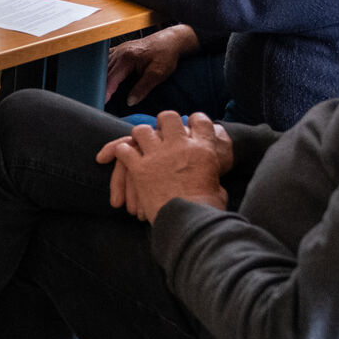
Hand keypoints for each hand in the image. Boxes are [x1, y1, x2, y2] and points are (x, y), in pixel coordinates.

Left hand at [97, 111, 231, 220]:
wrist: (191, 220)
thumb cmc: (208, 209)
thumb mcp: (217, 188)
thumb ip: (211, 178)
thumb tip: (212, 185)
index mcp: (203, 149)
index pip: (200, 121)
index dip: (195, 119)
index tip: (190, 122)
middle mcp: (179, 146)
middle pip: (168, 117)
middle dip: (163, 121)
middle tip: (161, 128)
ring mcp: (158, 155)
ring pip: (142, 130)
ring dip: (139, 135)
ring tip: (139, 141)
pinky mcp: (140, 168)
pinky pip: (124, 150)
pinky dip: (120, 151)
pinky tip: (122, 155)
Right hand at [107, 25, 199, 106]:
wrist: (170, 41)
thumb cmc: (165, 55)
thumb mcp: (158, 74)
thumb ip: (143, 88)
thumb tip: (130, 101)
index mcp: (127, 58)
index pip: (111, 78)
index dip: (106, 91)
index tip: (102, 102)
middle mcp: (119, 52)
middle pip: (103, 73)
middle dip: (100, 87)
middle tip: (99, 100)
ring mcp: (118, 50)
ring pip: (103, 67)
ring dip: (101, 79)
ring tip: (100, 92)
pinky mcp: (120, 50)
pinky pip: (107, 61)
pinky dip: (104, 71)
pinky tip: (104, 78)